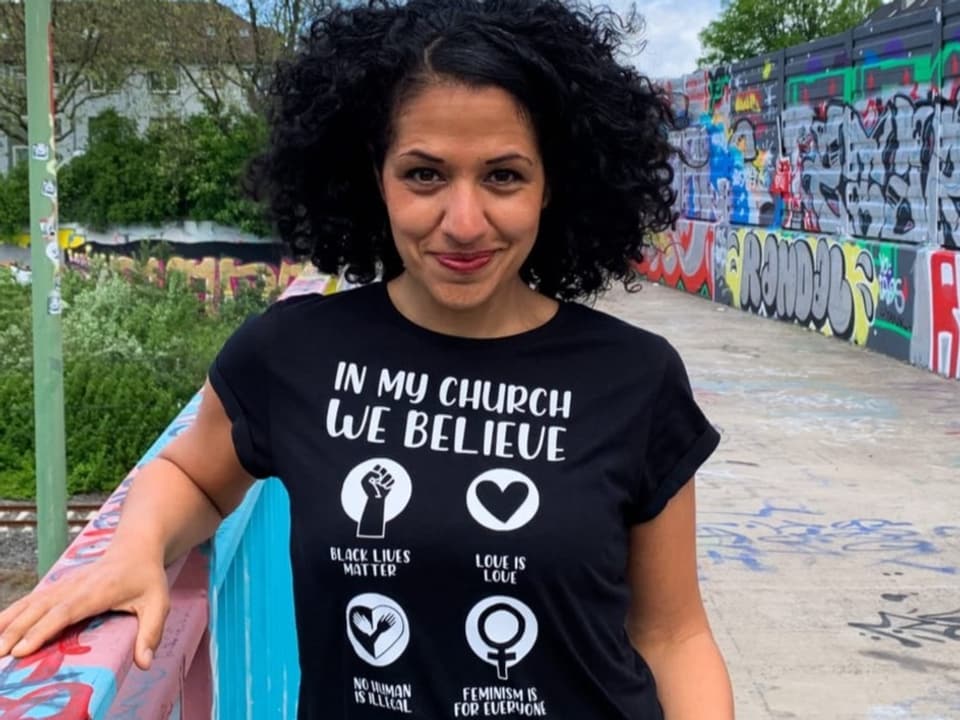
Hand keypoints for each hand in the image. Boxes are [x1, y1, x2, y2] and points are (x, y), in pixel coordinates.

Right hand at [0, 547, 168, 670]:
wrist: (135, 548)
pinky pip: (31, 600)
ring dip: (8, 622)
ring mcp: (64, 584)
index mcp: (98, 591)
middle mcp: (76, 586)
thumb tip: (145, 664)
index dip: (42, 630)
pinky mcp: (58, 586)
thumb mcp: (158, 604)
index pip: (65, 612)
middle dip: (16, 632)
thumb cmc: (147, 578)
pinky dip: (11, 613)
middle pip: (41, 609)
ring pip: (31, 603)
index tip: (21, 650)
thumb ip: (151, 633)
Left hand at [361, 465, 394, 500]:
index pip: (378, 466)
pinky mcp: (390, 484)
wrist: (374, 500)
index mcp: (374, 474)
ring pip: (390, 475)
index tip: (373, 476)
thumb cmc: (368, 490)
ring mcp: (386, 480)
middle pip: (384, 469)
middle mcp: (381, 476)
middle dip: (381, 475)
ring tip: (381, 485)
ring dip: (385, 480)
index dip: (377, 469)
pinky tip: (385, 488)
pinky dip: (389, 484)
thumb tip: (380, 475)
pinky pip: (393, 480)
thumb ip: (370, 474)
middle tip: (378, 480)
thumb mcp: (364, 481)